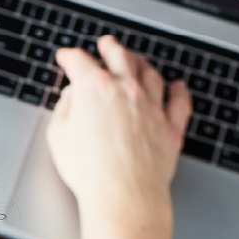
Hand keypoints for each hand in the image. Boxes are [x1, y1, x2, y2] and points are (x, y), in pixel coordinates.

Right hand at [46, 35, 191, 238]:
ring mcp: (152, 107)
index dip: (70, 57)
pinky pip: (180, 102)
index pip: (80, 61)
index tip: (66, 58)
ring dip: (142, 63)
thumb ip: (65, 108)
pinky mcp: (171, 128)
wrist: (124, 195)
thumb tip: (73, 98)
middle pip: (120, 57)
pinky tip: (178, 86)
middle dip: (110, 47)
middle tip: (106, 43)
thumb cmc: (90, 171)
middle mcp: (126, 90)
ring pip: (151, 74)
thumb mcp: (58, 134)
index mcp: (95, 88)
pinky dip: (179, 91)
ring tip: (137, 61)